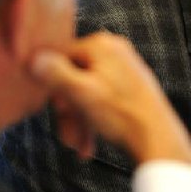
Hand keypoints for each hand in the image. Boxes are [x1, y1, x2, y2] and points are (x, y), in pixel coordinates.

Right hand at [29, 32, 190, 165]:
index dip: (53, 86)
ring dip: (79, 120)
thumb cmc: (123, 115)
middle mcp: (114, 50)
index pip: (60, 58)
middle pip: (73, 78)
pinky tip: (90, 143)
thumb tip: (32, 58)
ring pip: (86, 93)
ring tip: (80, 146)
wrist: (158, 139)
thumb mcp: (81, 94)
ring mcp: (124, 67)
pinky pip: (101, 99)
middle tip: (69, 137)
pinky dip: (93, 119)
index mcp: (102, 45)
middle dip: (68, 111)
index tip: (57, 110)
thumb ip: (55, 74)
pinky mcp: (130, 85)